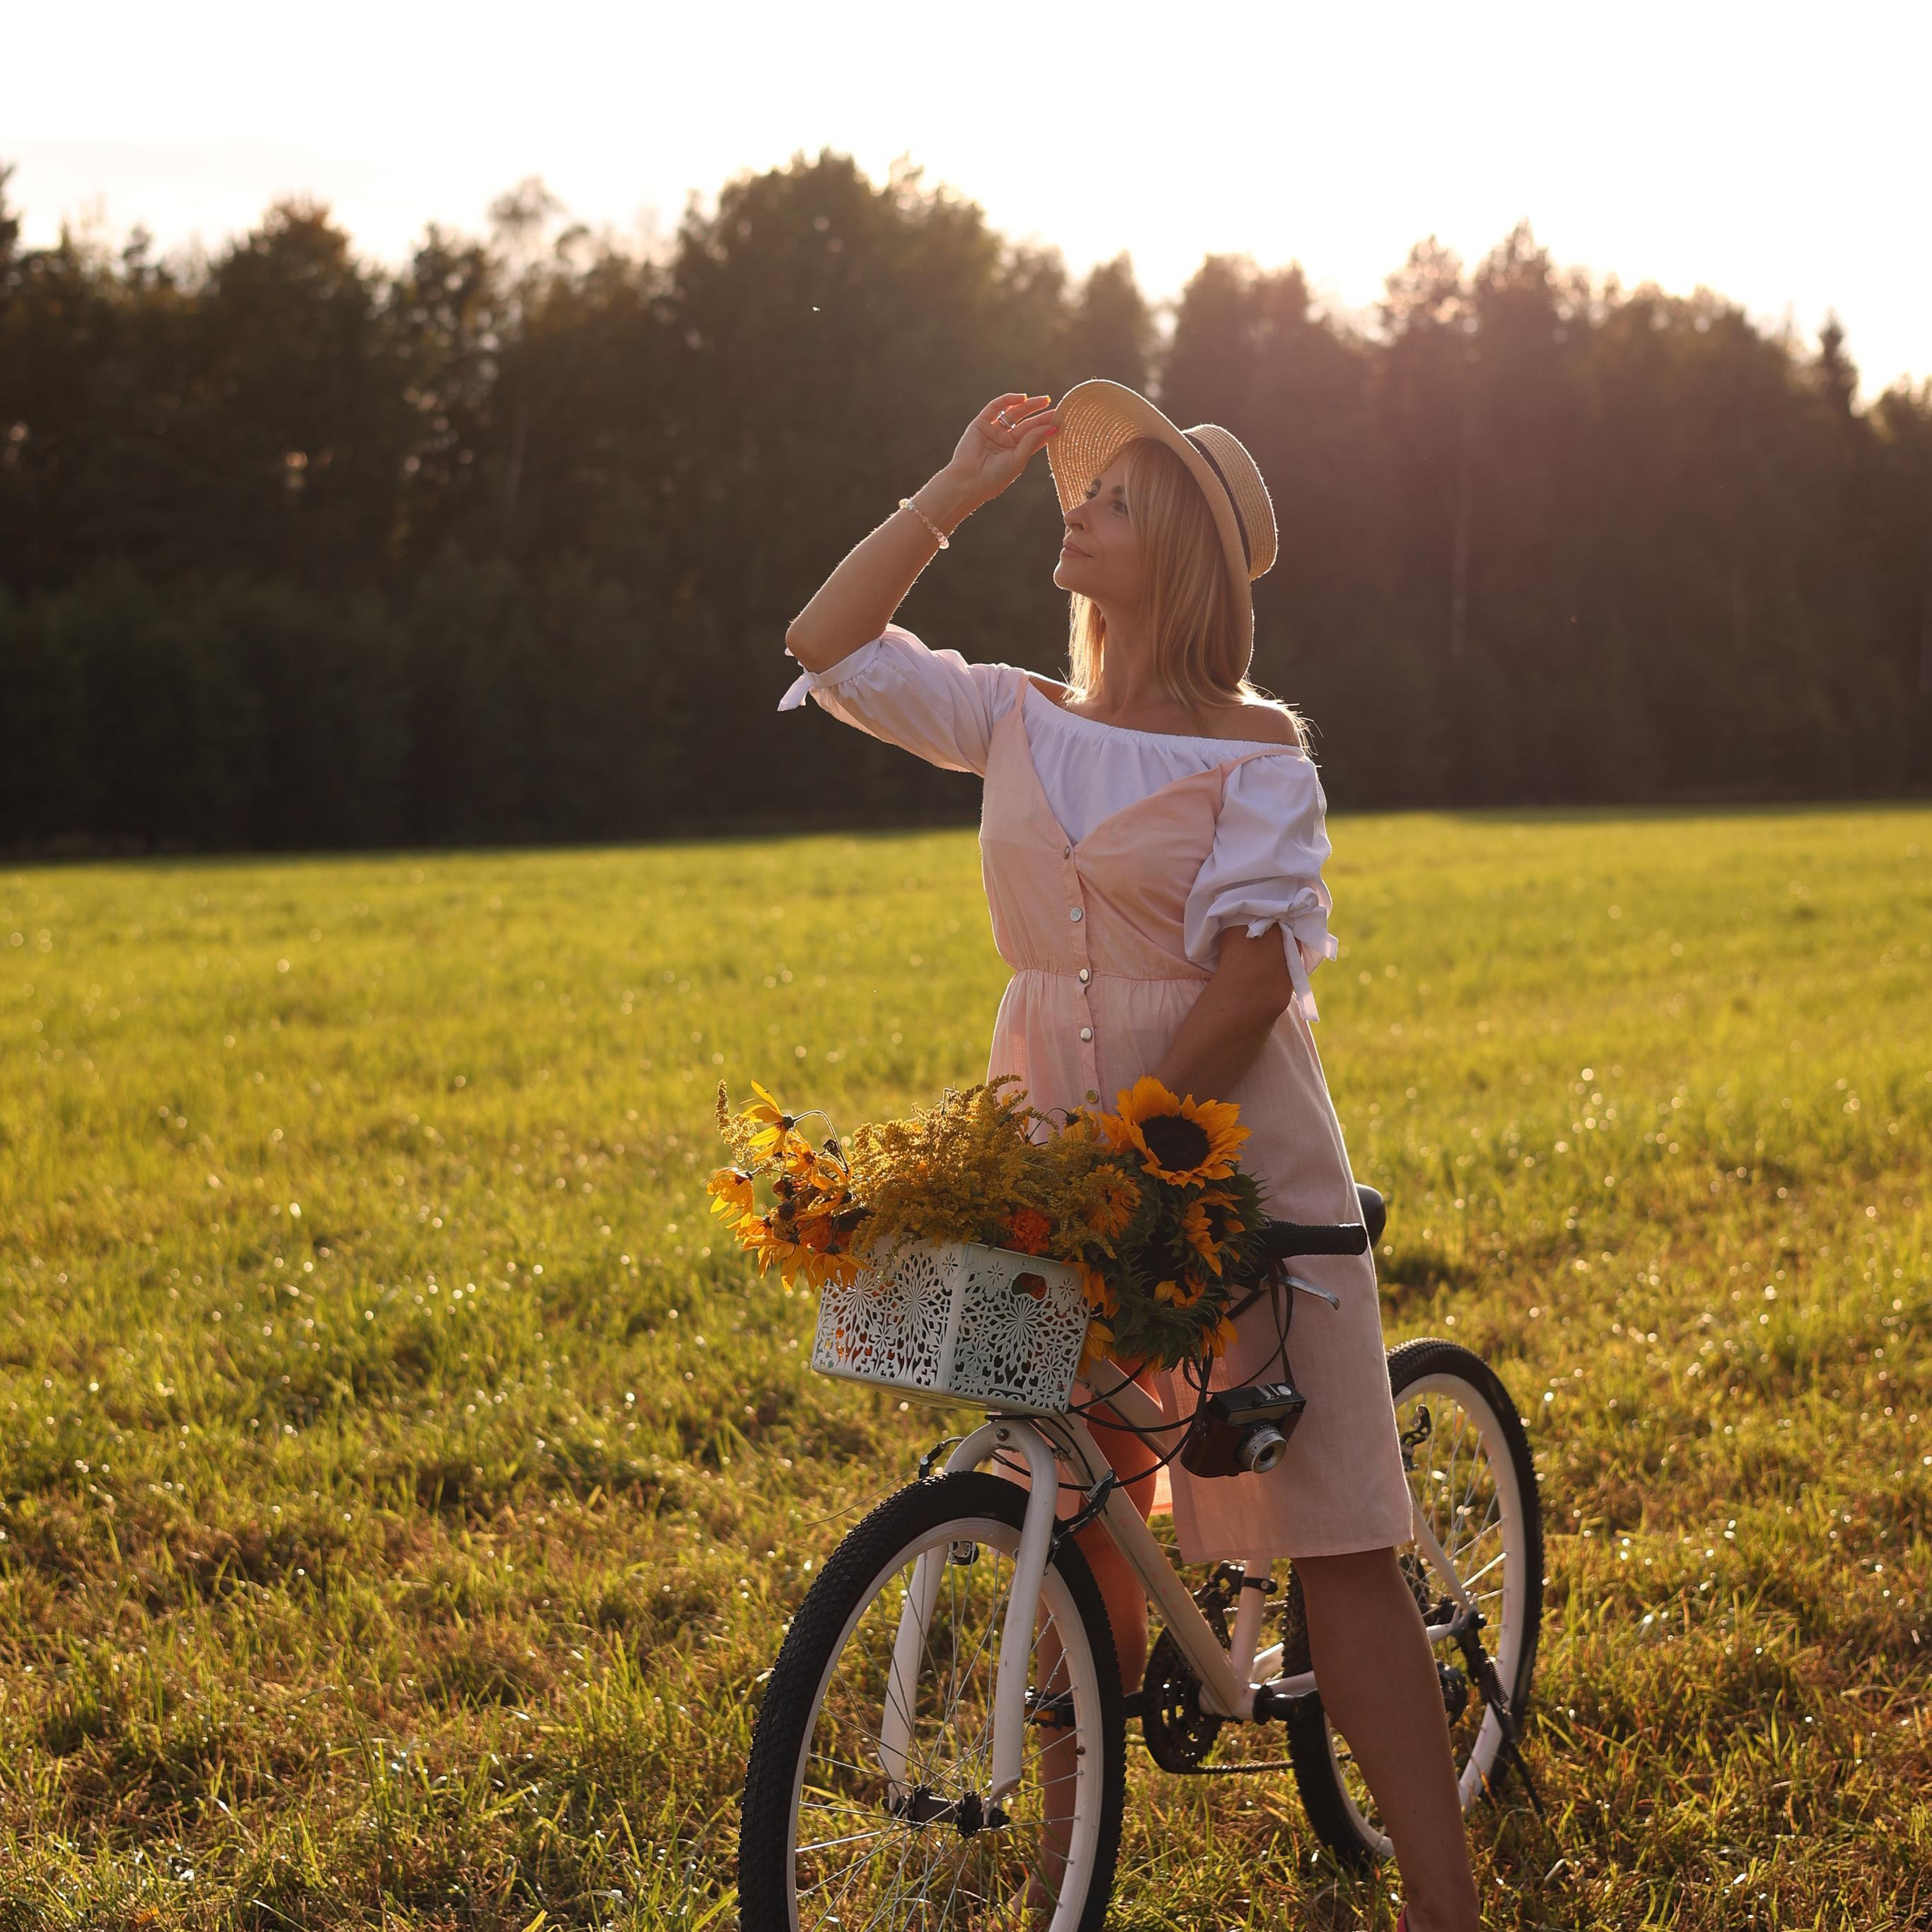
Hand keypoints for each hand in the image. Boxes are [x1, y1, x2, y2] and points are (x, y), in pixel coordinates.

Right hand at [943, 393, 1058, 509]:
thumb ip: (1032, 441)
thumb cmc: (994, 477)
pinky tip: (1022, 398)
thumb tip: (1051, 427)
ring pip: (1014, 413)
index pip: (1034, 437)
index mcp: (1015, 453)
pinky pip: (995, 407)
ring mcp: (993, 431)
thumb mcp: (1018, 460)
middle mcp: (1005, 441)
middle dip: (1041, 415)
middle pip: (1026, 423)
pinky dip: (1008, 400)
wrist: (969, 481)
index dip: (1046, 429)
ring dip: (1029, 405)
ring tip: (1044, 401)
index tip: (1061, 422)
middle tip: (1057, 408)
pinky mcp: (981, 424)